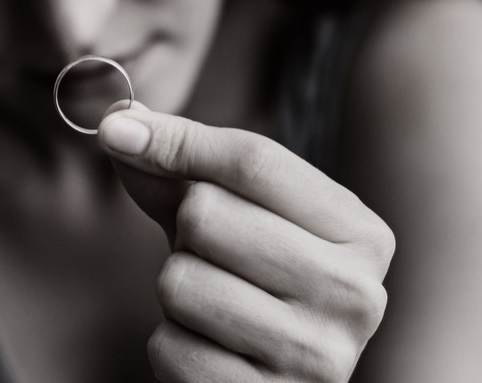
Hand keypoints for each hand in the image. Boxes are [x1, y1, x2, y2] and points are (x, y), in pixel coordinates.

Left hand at [99, 104, 395, 381]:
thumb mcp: (236, 216)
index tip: (119, 132)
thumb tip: (118, 124)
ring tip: (214, 307)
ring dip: (176, 293)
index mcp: (362, 234)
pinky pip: (170, 347)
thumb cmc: (255, 285)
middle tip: (215, 261)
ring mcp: (317, 356)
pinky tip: (211, 350)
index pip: (255, 161)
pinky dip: (172, 345)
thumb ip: (183, 166)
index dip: (178, 142)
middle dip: (185, 235)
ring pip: (180, 283)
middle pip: (208, 216)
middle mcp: (356, 294)